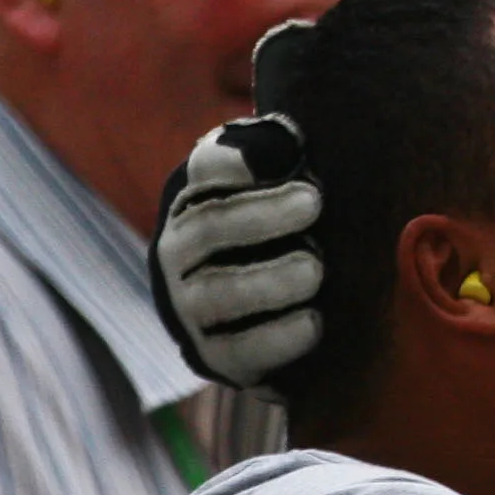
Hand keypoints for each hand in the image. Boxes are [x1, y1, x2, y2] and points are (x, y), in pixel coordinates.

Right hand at [148, 117, 325, 389]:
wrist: (258, 317)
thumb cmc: (277, 236)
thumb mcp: (277, 190)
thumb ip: (275, 157)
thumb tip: (289, 137)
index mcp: (195, 202)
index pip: (205, 171)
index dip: (233, 159)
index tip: (284, 147)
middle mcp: (179, 253)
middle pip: (209, 227)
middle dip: (261, 214)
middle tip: (314, 201)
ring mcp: (191, 308)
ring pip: (219, 293)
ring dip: (268, 280)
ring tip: (314, 269)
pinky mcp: (216, 356)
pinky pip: (239, 350)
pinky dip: (277, 338)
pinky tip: (315, 323)